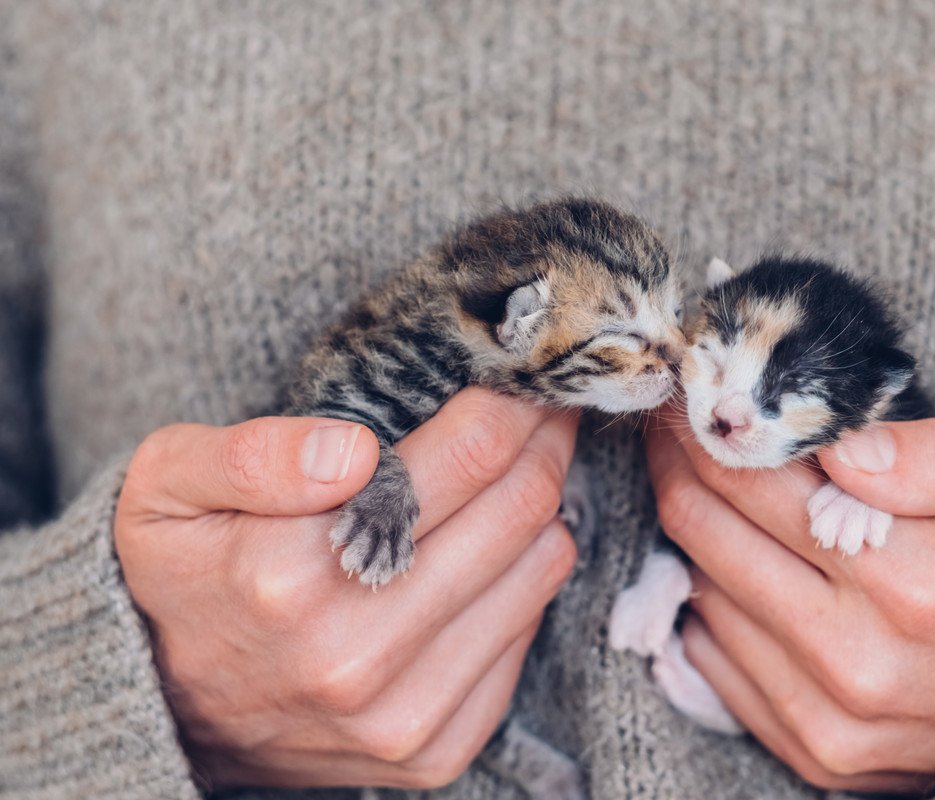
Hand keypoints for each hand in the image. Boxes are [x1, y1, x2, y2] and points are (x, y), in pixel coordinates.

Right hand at [115, 389, 577, 789]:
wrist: (174, 708)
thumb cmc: (184, 573)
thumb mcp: (166, 484)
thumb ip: (251, 453)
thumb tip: (351, 449)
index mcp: (290, 574)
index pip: (465, 456)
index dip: (514, 400)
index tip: (527, 369)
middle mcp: (355, 654)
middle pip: (518, 508)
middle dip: (545, 440)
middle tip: (546, 405)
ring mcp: (401, 712)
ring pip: (541, 568)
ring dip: (545, 505)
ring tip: (527, 467)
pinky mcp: (435, 749)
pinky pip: (528, 635)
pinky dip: (525, 580)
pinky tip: (493, 551)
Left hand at [646, 416, 934, 793]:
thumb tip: (845, 448)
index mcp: (917, 583)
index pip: (760, 484)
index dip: (713, 430)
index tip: (694, 396)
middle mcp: (858, 659)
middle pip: (709, 536)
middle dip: (682, 468)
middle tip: (679, 429)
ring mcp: (828, 716)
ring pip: (702, 594)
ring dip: (694, 535)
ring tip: (712, 491)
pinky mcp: (810, 752)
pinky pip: (712, 661)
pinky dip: (710, 605)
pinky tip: (739, 568)